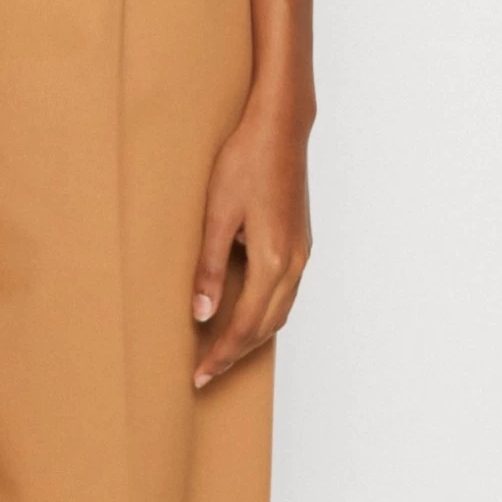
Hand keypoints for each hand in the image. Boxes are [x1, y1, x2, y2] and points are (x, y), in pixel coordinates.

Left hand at [191, 89, 312, 388]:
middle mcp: (294, 263)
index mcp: (273, 261)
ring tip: (223, 348)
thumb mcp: (217, 212)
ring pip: (279, 311)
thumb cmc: (245, 161)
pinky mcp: (300, 240)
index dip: (221, 353)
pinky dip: (265, 311)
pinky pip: (285, 291)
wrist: (280, 127)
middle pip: (266, 326)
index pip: (245, 325)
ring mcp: (302, 252)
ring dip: (253, 334)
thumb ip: (210, 266)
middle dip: (237, 352)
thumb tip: (202, 314)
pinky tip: (247, 308)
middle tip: (206, 371)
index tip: (199, 375)